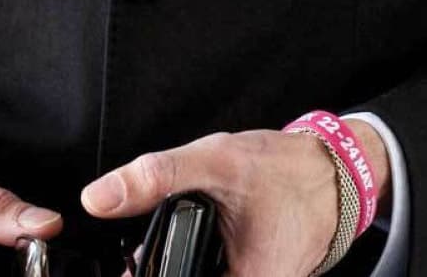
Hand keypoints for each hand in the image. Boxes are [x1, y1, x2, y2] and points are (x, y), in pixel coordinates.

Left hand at [80, 119, 389, 276]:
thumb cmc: (282, 171)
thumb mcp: (216, 162)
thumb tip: (97, 198)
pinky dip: (189, 264)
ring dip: (175, 266)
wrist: (329, 173)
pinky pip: (209, 276)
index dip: (146, 276)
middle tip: (139, 255)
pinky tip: (178, 248)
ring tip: (156, 250)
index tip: (130, 266)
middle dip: (161, 268)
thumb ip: (157, 178)